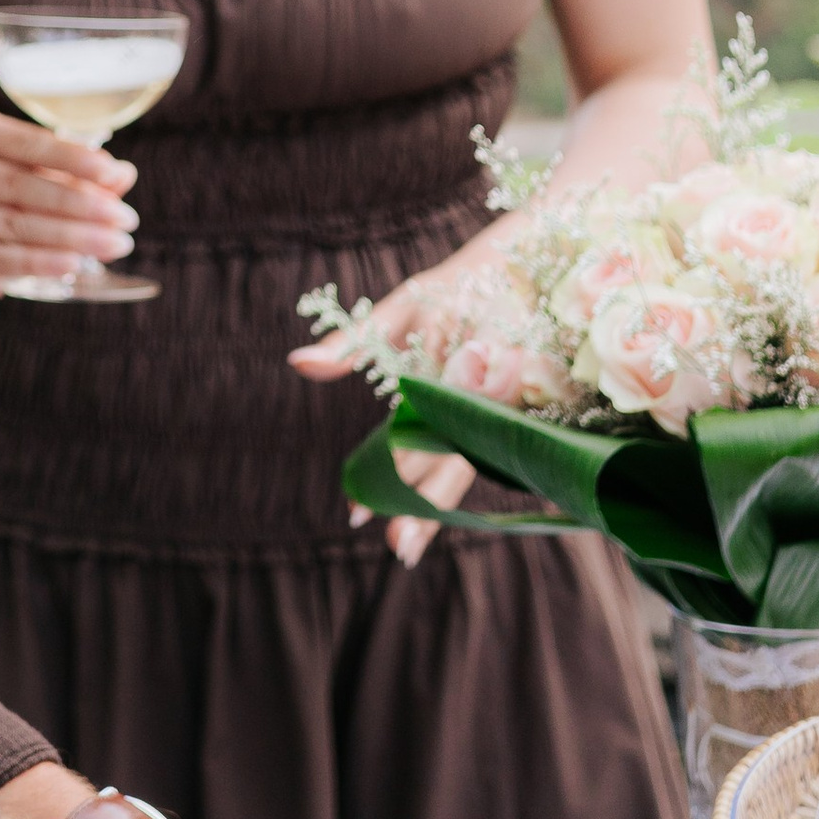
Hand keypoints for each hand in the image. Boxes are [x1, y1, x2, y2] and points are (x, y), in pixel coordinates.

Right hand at [0, 102, 136, 302]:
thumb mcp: (26, 163)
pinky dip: (42, 262)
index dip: (71, 158)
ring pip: (15, 225)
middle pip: (20, 186)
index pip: (24, 142)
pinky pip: (1, 259)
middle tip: (125, 217)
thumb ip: (72, 168)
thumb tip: (122, 175)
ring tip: (113, 243)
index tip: (111, 173)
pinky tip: (75, 263)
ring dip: (72, 237)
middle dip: (80, 203)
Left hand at [287, 254, 494, 560]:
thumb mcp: (398, 309)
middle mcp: (486, 388)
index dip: (389, 471)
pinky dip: (451, 487)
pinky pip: (482, 458)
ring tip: (404, 547)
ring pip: (469, 466)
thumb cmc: (450, 291)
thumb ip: (349, 343)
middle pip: (450, 458)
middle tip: (392, 546)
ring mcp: (507, 405)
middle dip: (421, 505)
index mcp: (454, 361)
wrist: (522, 271)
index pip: (417, 429)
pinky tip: (429, 520)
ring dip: (438, 508)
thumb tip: (296, 364)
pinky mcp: (516, 416)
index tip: (357, 510)